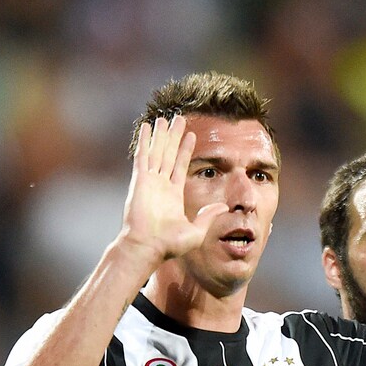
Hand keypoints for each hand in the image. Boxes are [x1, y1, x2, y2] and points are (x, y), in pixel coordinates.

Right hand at [120, 114, 227, 264]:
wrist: (148, 247)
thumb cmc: (169, 245)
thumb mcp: (196, 231)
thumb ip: (209, 216)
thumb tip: (224, 206)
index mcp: (173, 195)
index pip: (180, 166)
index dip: (185, 151)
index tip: (192, 136)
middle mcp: (160, 185)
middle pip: (168, 154)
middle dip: (174, 137)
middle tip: (180, 119)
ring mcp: (149, 181)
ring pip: (157, 151)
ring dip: (162, 134)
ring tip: (166, 118)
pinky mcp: (140, 180)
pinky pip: (143, 155)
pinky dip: (145, 140)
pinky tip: (148, 126)